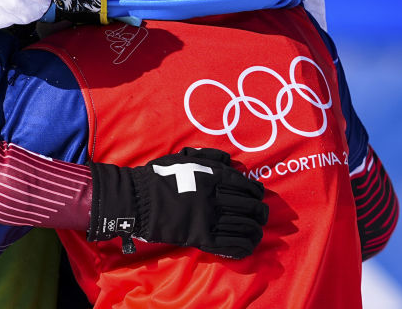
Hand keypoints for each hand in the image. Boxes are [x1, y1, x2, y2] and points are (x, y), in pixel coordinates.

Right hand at [88, 147, 267, 257]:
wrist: (139, 199)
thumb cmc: (160, 176)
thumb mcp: (184, 157)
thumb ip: (209, 156)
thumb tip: (230, 161)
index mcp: (213, 177)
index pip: (246, 186)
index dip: (257, 192)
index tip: (258, 195)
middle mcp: (215, 198)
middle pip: (250, 207)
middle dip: (260, 212)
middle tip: (261, 214)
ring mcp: (209, 219)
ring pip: (244, 227)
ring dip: (255, 230)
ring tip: (257, 230)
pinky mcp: (202, 238)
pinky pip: (231, 244)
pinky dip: (245, 246)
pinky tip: (249, 244)